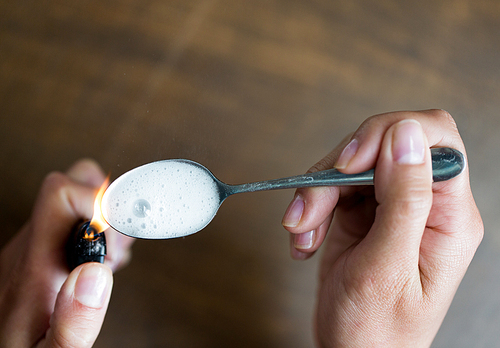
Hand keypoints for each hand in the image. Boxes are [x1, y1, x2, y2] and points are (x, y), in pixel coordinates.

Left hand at [0, 159, 133, 347]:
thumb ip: (73, 324)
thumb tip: (95, 273)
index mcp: (34, 267)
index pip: (61, 194)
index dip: (100, 202)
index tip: (117, 235)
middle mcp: (31, 248)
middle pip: (69, 184)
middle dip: (107, 204)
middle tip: (118, 243)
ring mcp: (34, 248)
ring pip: (73, 201)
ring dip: (104, 217)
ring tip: (112, 254)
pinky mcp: (39, 255)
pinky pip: (71, 222)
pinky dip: (95, 231)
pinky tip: (99, 261)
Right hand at [282, 110, 482, 346]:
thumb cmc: (376, 331)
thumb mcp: (387, 268)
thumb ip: (404, 199)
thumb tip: (406, 134)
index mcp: (449, 216)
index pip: (436, 139)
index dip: (390, 135)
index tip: (351, 164)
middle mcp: (423, 203)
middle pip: (383, 144)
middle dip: (340, 170)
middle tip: (312, 206)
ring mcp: (390, 206)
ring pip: (351, 164)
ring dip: (317, 193)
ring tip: (302, 231)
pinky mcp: (362, 212)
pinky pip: (332, 187)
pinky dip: (310, 208)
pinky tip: (305, 240)